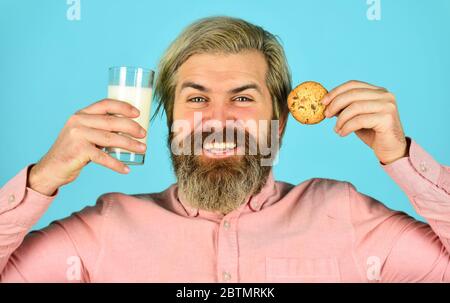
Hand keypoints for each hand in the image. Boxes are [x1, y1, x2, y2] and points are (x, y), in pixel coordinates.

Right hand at [28, 99, 146, 195]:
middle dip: (132, 127)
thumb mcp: (83, 134)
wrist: (51, 168)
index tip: (138, 113)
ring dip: (130, 144)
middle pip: (112, 121)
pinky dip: (117, 164)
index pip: (105, 104)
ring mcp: (78, 136)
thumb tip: (130, 130)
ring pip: (111, 139)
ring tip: (143, 149)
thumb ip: (100, 129)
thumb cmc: (73, 151)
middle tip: (144, 134)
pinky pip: (103, 158)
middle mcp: (78, 121)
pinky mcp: (78, 151)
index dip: (123, 107)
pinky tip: (126, 169)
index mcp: (81, 114)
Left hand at [322, 80, 407, 164]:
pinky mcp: (387, 118)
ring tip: (336, 129)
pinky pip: (359, 120)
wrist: (391, 150)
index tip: (323, 102)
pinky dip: (347, 127)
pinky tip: (342, 133)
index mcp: (378, 91)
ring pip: (355, 107)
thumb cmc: (373, 133)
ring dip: (341, 119)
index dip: (336, 91)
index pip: (353, 84)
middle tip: (326, 115)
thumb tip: (326, 102)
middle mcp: (385, 95)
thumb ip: (346, 108)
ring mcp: (387, 106)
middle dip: (335, 104)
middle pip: (352, 94)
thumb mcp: (356, 117)